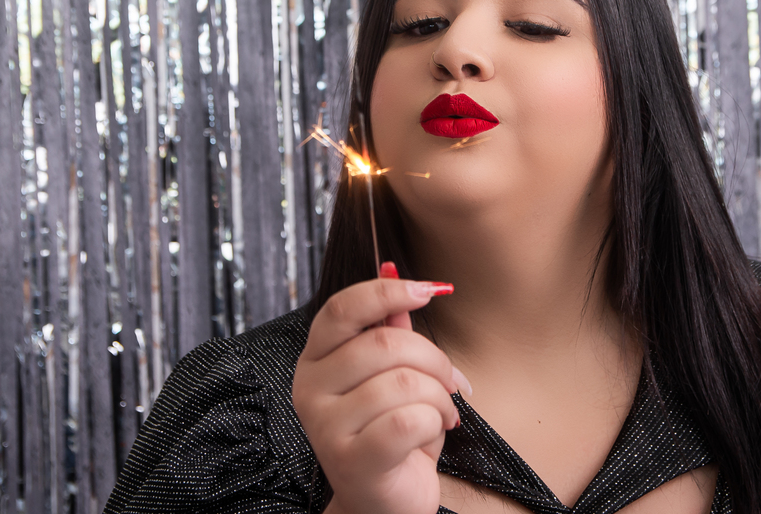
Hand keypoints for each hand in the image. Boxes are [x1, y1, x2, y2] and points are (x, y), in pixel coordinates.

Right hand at [293, 266, 469, 513]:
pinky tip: (433, 432)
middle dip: (433, 359)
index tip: (428, 290)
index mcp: (315, 359)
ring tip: (441, 413)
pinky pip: (407, 420)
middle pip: (385, 344)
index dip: (386, 291)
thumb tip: (394, 269)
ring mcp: (324, 425)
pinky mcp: (348, 460)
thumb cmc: (390, 433)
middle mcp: (310, 388)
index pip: (343, 308)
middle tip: (450, 381)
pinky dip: (434, 423)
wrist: (383, 501)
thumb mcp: (391, 373)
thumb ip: (390, 327)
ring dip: (439, 398)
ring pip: (403, 383)